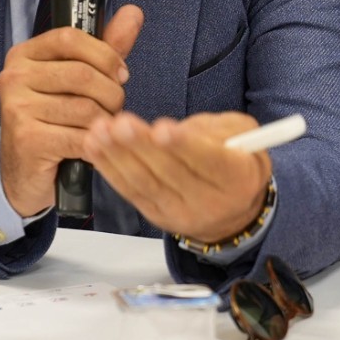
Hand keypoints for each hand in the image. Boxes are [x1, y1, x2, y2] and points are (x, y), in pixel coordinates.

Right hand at [0, 3, 142, 215]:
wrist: (23, 173)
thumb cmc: (54, 120)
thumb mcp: (79, 78)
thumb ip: (107, 46)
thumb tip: (133, 12)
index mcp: (24, 55)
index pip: (70, 37)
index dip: (105, 55)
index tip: (121, 73)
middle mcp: (14, 77)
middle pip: (83, 74)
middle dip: (111, 94)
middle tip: (113, 108)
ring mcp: (17, 108)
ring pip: (86, 108)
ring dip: (105, 122)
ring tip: (100, 128)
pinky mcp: (27, 140)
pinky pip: (80, 136)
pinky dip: (96, 143)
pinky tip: (92, 147)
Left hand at [83, 110, 270, 243]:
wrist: (233, 211)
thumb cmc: (236, 160)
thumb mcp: (243, 135)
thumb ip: (216, 129)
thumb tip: (173, 129)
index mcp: (239, 179)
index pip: (211, 162)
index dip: (185, 146)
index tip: (161, 128)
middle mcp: (211, 203)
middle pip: (171, 173)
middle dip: (142, 146)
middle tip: (120, 123)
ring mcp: (180, 214)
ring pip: (145, 183)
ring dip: (118, 156)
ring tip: (100, 131)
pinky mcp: (156, 216)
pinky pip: (130, 191)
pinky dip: (110, 168)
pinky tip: (95, 147)